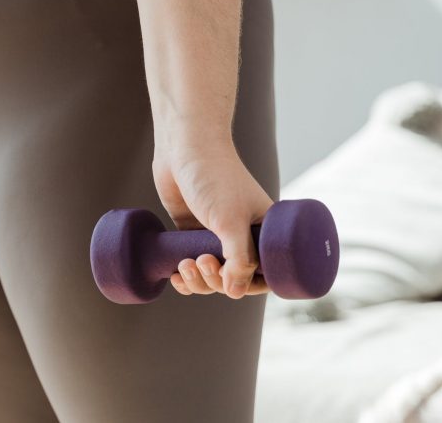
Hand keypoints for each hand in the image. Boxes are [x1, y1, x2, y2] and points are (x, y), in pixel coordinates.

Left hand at [153, 136, 272, 298]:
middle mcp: (243, 235)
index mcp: (264, 231)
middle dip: (216, 281)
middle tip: (202, 261)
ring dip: (199, 280)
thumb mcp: (231, 221)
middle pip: (235, 278)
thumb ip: (239, 259)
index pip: (266, 272)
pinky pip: (193, 265)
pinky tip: (175, 276)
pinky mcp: (193, 231)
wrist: (185, 148)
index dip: (250, 285)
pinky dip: (186, 276)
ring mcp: (217, 234)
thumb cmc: (215, 177)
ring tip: (185, 266)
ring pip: (212, 275)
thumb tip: (236, 292)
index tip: (232, 284)